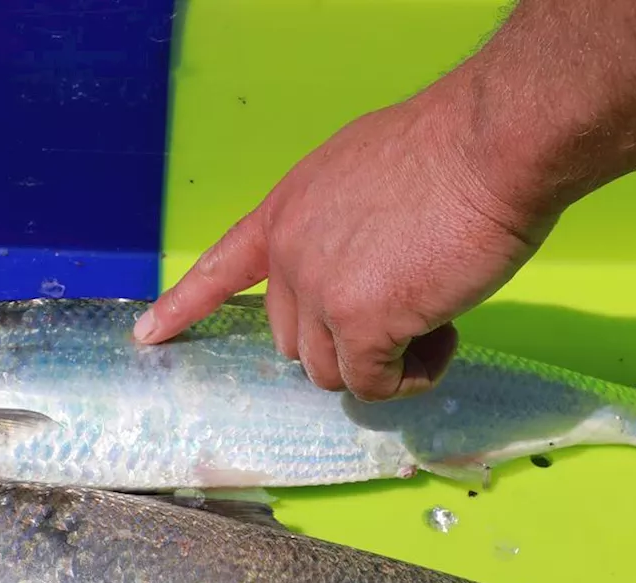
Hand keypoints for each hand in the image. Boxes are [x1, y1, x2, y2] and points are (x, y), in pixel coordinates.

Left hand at [132, 89, 555, 400]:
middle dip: (343, 339)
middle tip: (403, 308)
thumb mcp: (362, 177)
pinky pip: (373, 385)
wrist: (488, 144)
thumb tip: (366, 262)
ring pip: (329, 371)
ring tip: (432, 320)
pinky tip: (442, 337)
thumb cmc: (447, 149)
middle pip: (291, 338)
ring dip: (380, 363)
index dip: (183, 306)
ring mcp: (321, 291)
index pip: (220, 268)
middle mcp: (290, 254)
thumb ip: (343, 225)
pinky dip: (409, 377)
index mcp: (285, 212)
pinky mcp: (361, 323)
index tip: (148, 335)